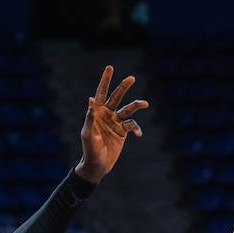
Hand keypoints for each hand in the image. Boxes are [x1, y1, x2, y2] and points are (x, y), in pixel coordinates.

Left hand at [74, 66, 147, 182]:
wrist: (97, 165)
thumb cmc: (89, 150)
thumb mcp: (88, 134)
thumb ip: (90, 117)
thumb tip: (91, 100)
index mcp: (96, 112)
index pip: (101, 93)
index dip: (105, 80)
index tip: (110, 67)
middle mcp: (107, 114)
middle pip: (117, 97)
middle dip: (123, 87)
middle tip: (131, 77)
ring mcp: (115, 122)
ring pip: (128, 109)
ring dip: (136, 105)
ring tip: (145, 103)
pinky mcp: (123, 132)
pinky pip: (132, 125)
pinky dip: (136, 128)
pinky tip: (138, 134)